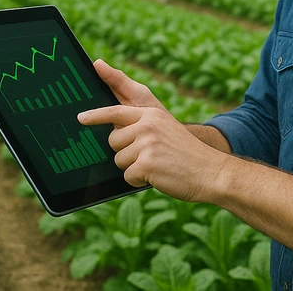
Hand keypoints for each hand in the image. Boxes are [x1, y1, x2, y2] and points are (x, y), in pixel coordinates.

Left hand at [78, 60, 228, 202]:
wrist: (210, 171)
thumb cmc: (186, 153)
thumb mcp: (166, 128)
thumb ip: (143, 123)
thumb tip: (115, 127)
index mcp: (152, 114)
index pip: (116, 111)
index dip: (96, 115)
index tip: (81, 118)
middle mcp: (148, 125)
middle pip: (113, 140)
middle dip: (125, 152)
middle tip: (149, 156)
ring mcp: (147, 143)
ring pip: (119, 160)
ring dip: (133, 168)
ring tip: (156, 165)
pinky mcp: (147, 163)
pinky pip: (127, 176)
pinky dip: (139, 181)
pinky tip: (157, 176)